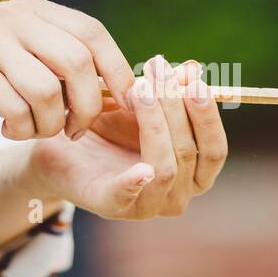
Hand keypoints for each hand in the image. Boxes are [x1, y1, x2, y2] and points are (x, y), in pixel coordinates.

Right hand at [0, 0, 135, 139]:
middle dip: (86, 107)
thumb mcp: (14, 46)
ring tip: (33, 129)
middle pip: (78, 63)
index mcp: (34, 10)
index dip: (117, 70)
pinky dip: (20, 128)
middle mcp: (15, 18)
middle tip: (73, 130)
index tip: (122, 104)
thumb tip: (113, 87)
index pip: (94, 33)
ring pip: (47, 91)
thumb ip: (55, 57)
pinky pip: (15, 108)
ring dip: (49, 124)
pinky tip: (7, 128)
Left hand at [25, 56, 227, 218]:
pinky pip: (126, 195)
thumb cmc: (112, 128)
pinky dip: (134, 182)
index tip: (191, 79)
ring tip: (138, 90)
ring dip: (154, 125)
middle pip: (188, 152)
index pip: (214, 150)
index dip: (207, 115)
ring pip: (164, 167)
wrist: (62, 147)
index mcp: (194, 175)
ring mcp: (147, 206)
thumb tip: (192, 70)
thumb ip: (171, 90)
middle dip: (174, 107)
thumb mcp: (145, 104)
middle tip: (158, 69)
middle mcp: (177, 196)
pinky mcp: (111, 207)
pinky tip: (141, 169)